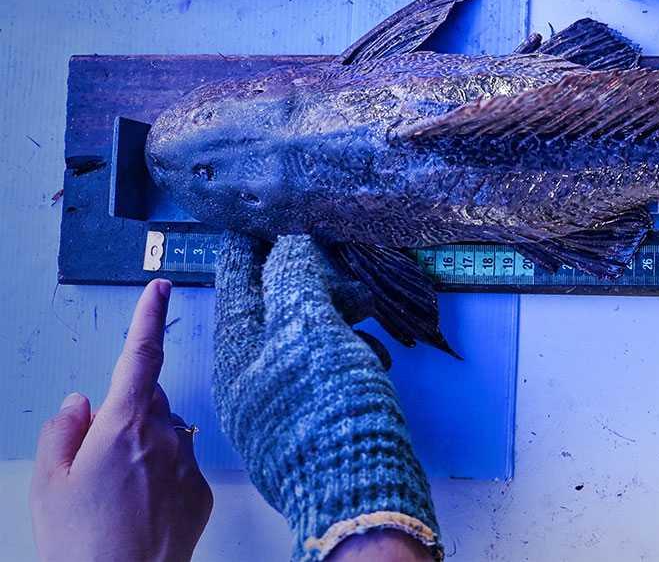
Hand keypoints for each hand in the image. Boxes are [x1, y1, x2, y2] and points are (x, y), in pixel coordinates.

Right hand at [30, 279, 212, 561]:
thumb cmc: (80, 544)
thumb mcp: (48, 482)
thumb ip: (63, 430)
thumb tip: (80, 403)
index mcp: (126, 424)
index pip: (139, 356)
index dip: (149, 317)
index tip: (159, 288)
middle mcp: (167, 436)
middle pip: (150, 401)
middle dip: (127, 412)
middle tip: (96, 457)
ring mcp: (188, 464)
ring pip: (167, 434)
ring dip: (145, 447)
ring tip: (115, 494)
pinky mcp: (202, 492)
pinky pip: (181, 466)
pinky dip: (161, 475)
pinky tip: (139, 509)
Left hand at [213, 234, 440, 560]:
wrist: (353, 489)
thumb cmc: (326, 406)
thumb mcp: (310, 325)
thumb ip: (296, 279)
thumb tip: (287, 245)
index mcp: (238, 347)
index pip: (237, 280)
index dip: (253, 245)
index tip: (263, 219)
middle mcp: (246, 374)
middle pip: (270, 308)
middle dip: (307, 281)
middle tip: (337, 263)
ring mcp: (273, 401)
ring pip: (299, 338)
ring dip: (333, 316)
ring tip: (367, 311)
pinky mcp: (301, 422)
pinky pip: (315, 371)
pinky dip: (341, 354)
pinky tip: (371, 358)